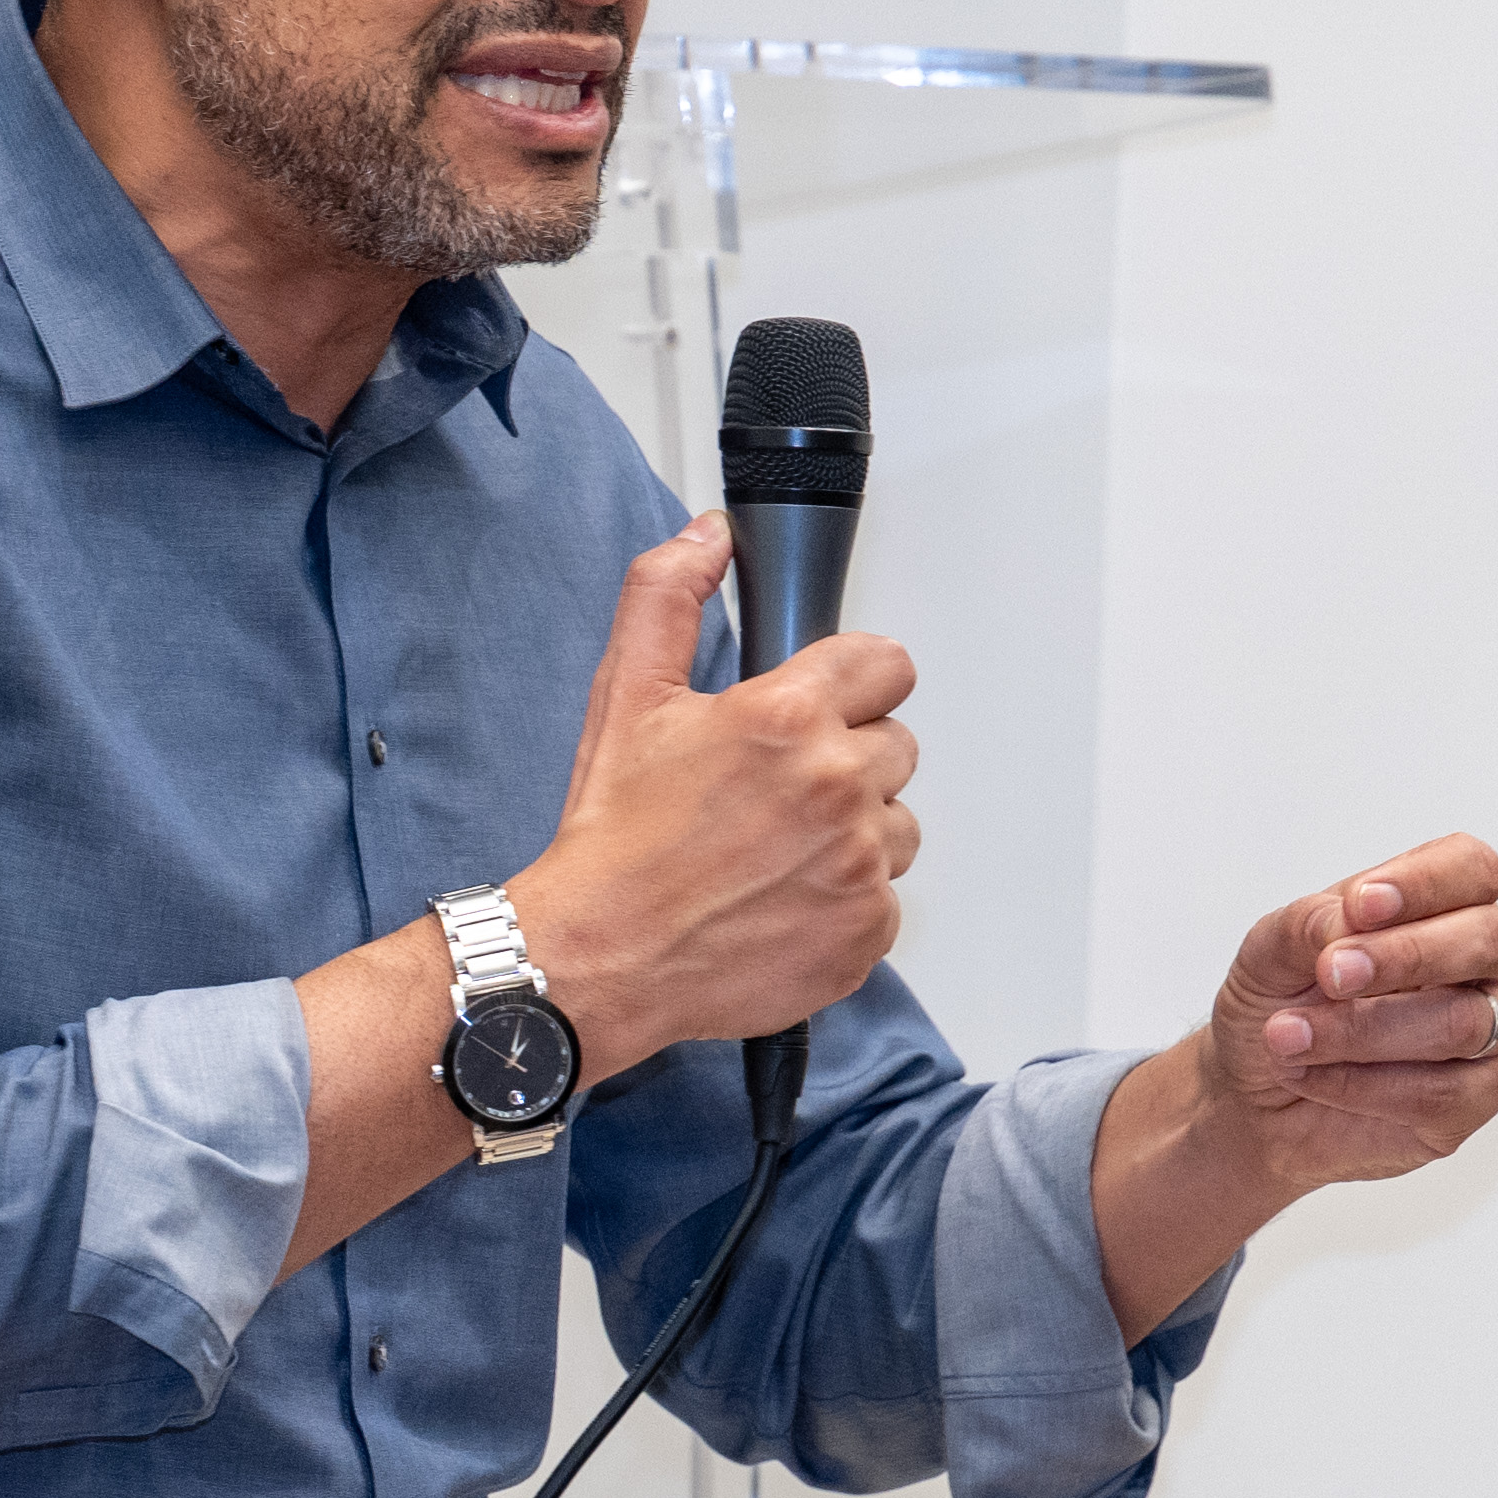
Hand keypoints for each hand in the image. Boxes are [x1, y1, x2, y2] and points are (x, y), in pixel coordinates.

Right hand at [511, 518, 918, 1069]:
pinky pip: (886, 898)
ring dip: (855, 832)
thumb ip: (667, 596)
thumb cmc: (612, 840)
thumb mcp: (626, 697)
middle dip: (845, 760)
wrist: (599, 958)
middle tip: (774, 792)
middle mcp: (836, 788)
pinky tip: (781, 900)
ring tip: (776, 850)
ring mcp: (859, 866)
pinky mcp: (865, 932)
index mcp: (789, 719)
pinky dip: (845, 900)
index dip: (849, 684)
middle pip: (897, 744)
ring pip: (898, 824)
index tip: (820, 710)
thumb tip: (708, 539)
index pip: (886, 665)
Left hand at [1200, 833, 1497, 1194]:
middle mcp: (1480, 966)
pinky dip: (1359, 1083)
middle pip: (1490, 940)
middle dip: (1406, 954)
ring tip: (1286, 1036)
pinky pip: (1438, 1092)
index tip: (1360, 905)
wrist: (1254, 1096)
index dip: (1427, 882)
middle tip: (1329, 974)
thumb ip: (1305, 926)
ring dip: (1361, 1029)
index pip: (1472, 868)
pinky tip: (1307, 1076)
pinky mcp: (1473, 1102)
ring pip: (1462, 1023)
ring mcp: (1488, 1035)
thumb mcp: (1268, 954)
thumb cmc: (1278, 1006)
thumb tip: (1346, 922)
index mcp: (1442, 907)